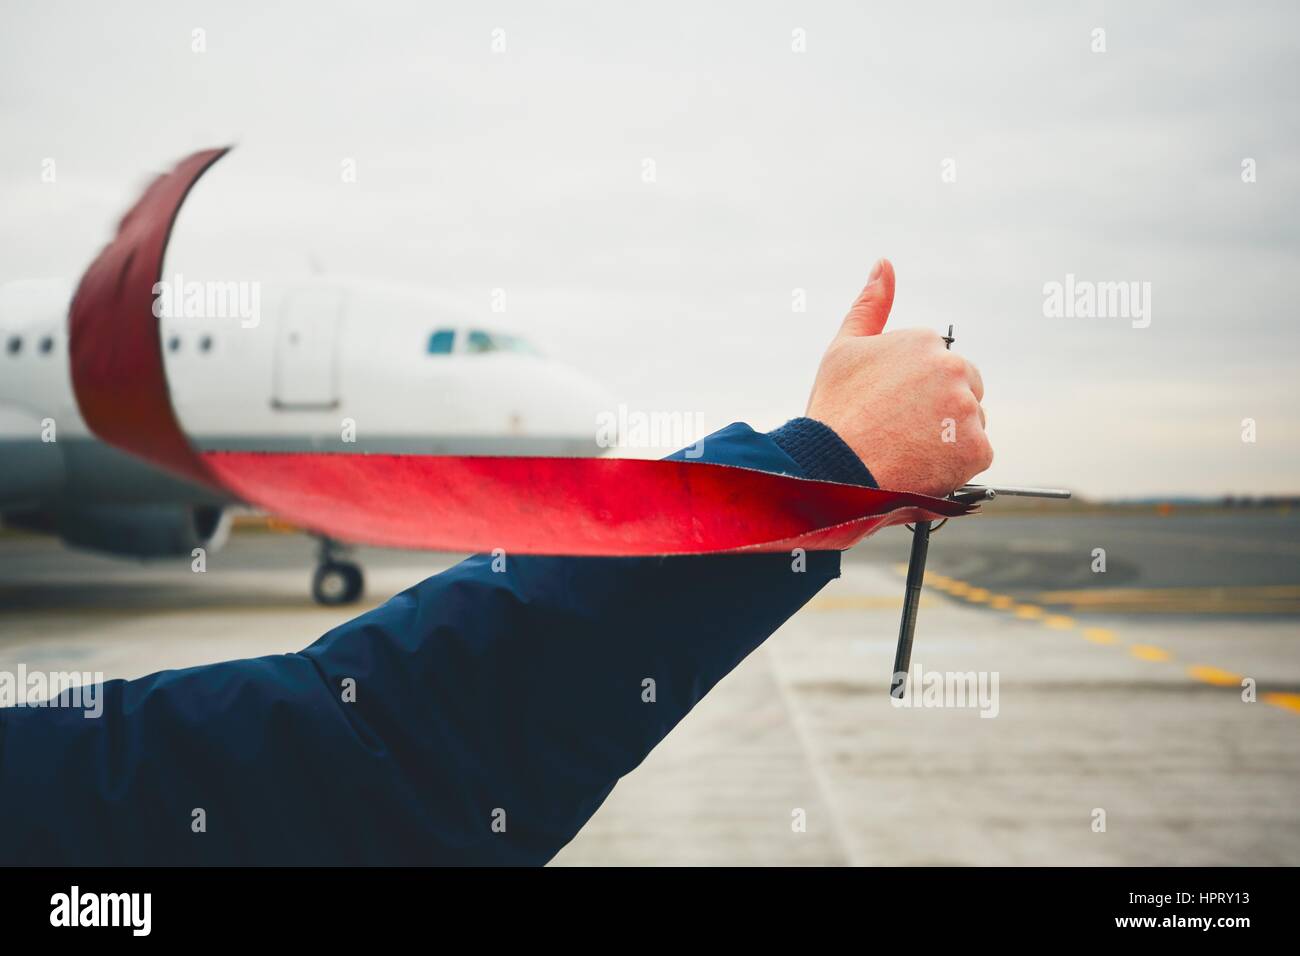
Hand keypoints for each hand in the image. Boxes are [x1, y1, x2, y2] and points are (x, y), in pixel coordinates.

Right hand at [804, 259, 991, 497]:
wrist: (830, 471)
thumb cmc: (834, 412)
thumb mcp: (843, 349)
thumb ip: (870, 305)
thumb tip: (884, 264)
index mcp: (925, 341)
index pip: (937, 366)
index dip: (911, 391)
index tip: (888, 408)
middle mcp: (953, 368)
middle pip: (963, 389)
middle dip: (940, 409)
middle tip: (899, 431)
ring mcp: (968, 410)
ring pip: (970, 423)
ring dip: (948, 437)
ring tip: (906, 450)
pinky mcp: (977, 449)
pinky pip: (975, 455)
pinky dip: (954, 464)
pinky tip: (921, 465)